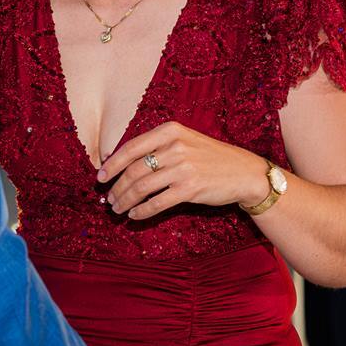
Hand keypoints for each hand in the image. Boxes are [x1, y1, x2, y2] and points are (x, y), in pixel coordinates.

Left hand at [98, 120, 268, 220]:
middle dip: (117, 187)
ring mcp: (183, 168)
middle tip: (110, 199)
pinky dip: (141, 211)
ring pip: (142, 187)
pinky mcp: (190, 189)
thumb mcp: (185, 141)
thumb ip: (158, 148)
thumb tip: (123, 165)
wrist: (245, 172)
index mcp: (170, 131)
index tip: (100, 177)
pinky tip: (134, 215)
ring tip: (118, 209)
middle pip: (133, 170)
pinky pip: (157, 203)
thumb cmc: (211, 158)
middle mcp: (175, 147)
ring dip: (125, 200)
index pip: (131, 147)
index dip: (112, 164)